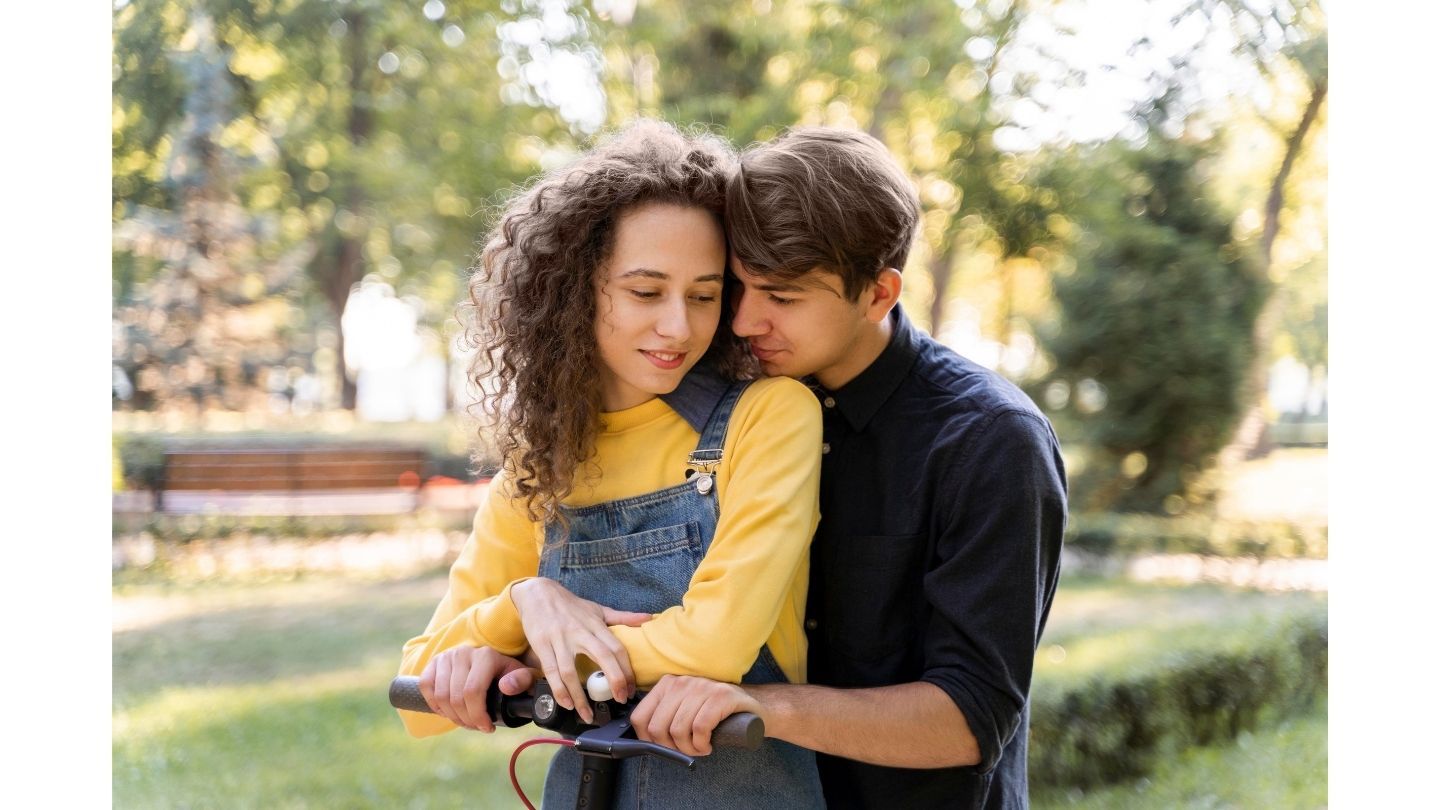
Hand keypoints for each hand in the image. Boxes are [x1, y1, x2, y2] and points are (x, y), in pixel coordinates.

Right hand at [418, 646, 536, 732]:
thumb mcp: (524, 677)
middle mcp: (464, 653)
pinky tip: (448, 710)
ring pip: (440, 696)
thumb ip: (523, 681)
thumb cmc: (509, 675)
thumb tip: (506, 686)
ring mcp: (447, 656)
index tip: (487, 728)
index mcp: (486, 656)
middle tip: (476, 726)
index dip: (477, 715)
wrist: (492, 663)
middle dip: (466, 719)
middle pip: (456, 697)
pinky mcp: (434, 662)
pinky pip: (426, 686)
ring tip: (465, 721)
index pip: (473, 691)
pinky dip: (435, 704)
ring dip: (451, 716)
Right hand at [510, 578, 651, 723]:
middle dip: (613, 681)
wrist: (537, 593)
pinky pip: (551, 672)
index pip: (616, 648)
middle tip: (620, 700)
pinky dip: (559, 691)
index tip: (630, 689)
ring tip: (588, 714)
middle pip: (601, 656)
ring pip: (571, 671)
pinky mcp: (542, 646)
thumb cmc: (571, 605)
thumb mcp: (597, 609)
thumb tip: (648, 618)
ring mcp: (559, 640)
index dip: (626, 670)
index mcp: (595, 625)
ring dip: (580, 696)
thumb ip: (622, 617)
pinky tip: (566, 704)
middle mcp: (579, 632)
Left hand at [630, 675, 763, 756]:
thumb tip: (644, 741)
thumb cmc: (713, 714)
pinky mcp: (721, 696)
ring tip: (700, 747)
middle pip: (658, 727)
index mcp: (667, 685)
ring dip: (689, 749)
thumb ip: (664, 719)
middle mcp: (682, 682)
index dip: (647, 739)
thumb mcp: (684, 710)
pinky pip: (700, 728)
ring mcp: (702, 687)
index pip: (640, 717)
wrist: (752, 706)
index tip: (662, 747)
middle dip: (671, 747)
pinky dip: (702, 744)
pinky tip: (708, 744)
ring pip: (679, 730)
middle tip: (686, 750)